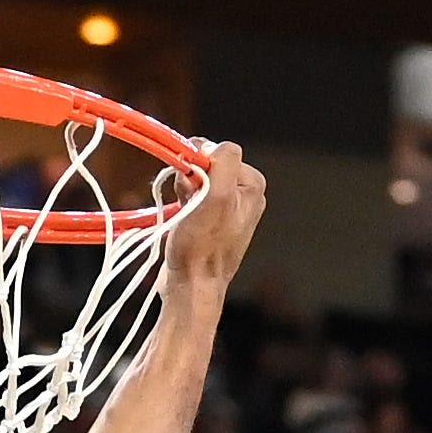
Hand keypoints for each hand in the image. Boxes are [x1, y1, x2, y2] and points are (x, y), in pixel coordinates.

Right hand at [164, 143, 268, 296]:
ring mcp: (227, 210)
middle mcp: (244, 195)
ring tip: (183, 216)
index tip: (189, 186)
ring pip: (196, 181)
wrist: (192, 286)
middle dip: (189, 179)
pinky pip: (191, 198)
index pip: (218, 151)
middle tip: (186, 204)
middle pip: (206, 165)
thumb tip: (213, 145)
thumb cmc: (202, 248)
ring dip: (182, 193)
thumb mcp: (216, 196)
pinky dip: (180, 204)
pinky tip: (180, 222)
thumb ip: (223, 161)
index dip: (197, 163)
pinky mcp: (210, 222)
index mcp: (251, 185)